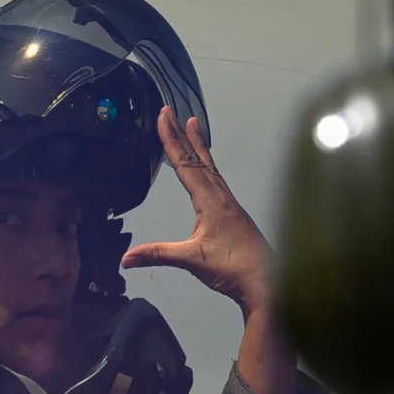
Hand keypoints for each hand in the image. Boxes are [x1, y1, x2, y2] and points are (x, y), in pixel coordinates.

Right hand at [123, 106, 297, 393]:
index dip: (172, 140)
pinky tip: (208, 171)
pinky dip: (209, 167)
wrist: (267, 282)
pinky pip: (218, 181)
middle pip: (198, 159)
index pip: (186, 164)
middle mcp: (221, 197)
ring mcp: (230, 205)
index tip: (164, 116)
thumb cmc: (234, 268)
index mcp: (210, 201)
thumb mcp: (192, 260)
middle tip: (174, 111)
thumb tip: (126, 258)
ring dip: (199, 146)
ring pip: (210, 168)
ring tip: (194, 126)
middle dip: (183, 135)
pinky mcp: (234, 215)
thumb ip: (158, 255)